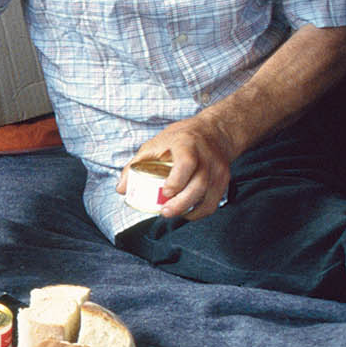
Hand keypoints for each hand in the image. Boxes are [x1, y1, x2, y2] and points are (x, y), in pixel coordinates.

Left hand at [122, 113, 237, 221]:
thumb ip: (136, 165)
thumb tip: (122, 189)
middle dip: (181, 202)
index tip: (165, 192)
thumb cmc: (180, 139)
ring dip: (190, 209)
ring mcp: (218, 169)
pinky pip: (213, 202)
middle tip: (164, 212)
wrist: (214, 132)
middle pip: (199, 184)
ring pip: (209, 196)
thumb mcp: (155, 144)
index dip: (177, 180)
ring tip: (172, 213)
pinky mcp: (223, 180)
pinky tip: (185, 213)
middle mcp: (206, 157)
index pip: (187, 163)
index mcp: (187, 144)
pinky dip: (199, 212)